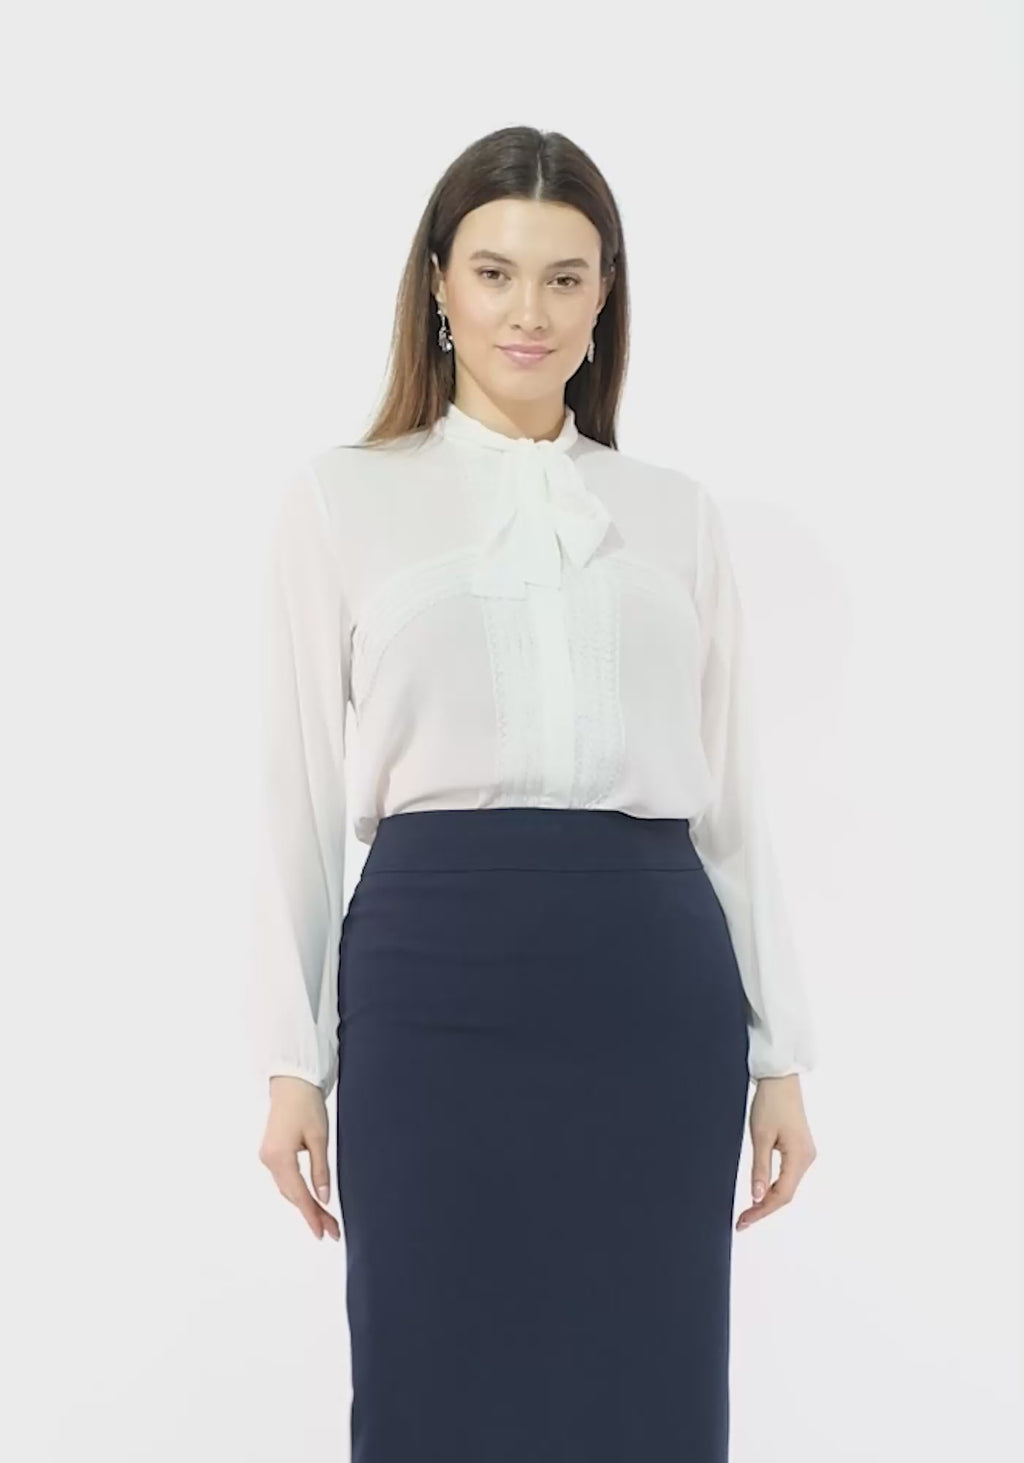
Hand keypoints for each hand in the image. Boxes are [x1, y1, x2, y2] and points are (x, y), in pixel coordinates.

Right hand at [258, 1076, 340, 1241]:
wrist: (292, 1082)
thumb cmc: (306, 1104)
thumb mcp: (319, 1137)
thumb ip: (320, 1170)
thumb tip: (324, 1198)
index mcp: (279, 1157)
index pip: (298, 1194)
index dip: (312, 1216)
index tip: (323, 1233)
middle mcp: (269, 1160)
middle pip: (292, 1195)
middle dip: (312, 1213)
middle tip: (332, 1230)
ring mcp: (268, 1156)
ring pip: (288, 1189)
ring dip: (305, 1204)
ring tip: (327, 1220)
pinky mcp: (271, 1152)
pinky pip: (285, 1179)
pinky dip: (298, 1191)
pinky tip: (312, 1200)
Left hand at [735, 1073, 815, 1230]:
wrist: (780, 1079)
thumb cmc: (771, 1103)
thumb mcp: (761, 1136)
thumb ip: (760, 1168)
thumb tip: (756, 1196)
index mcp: (799, 1157)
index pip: (781, 1195)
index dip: (762, 1211)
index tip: (744, 1221)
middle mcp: (807, 1158)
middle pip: (785, 1193)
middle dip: (764, 1208)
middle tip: (742, 1221)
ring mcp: (805, 1154)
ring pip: (787, 1186)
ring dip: (768, 1199)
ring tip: (747, 1210)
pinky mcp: (799, 1148)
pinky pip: (787, 1175)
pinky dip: (773, 1186)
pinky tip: (759, 1192)